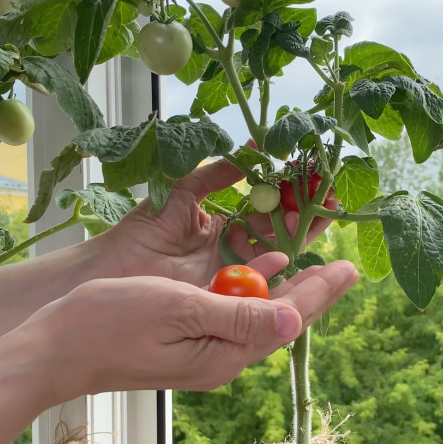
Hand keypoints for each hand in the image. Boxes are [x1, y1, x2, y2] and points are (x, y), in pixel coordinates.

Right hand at [14, 255, 357, 403]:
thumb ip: (238, 315)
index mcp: (226, 354)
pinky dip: (252, 287)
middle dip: (313, 290)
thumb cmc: (110, 324)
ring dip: (286, 287)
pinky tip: (266, 268)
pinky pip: (232, 311)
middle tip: (346, 265)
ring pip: (257, 314)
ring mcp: (204, 350)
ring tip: (315, 263)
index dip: (320, 292)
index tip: (350, 269)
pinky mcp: (186, 340)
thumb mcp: (180, 311)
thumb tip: (294, 321)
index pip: (286, 320)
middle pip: (279, 319)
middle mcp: (222, 357)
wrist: (55, 349)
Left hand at [96, 155, 329, 286]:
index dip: (292, 196)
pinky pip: (257, 286)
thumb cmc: (139, 232)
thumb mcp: (181, 192)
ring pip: (276, 258)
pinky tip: (292, 255)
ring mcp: (232, 278)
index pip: (268, 211)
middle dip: (307, 217)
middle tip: (332, 200)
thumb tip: (254, 145)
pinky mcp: (224, 299)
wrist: (110, 269)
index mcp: (225, 228)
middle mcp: (233, 253)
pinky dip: (276, 271)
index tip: (315, 179)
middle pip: (280, 235)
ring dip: (300, 238)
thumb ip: (218, 173)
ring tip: (321, 217)